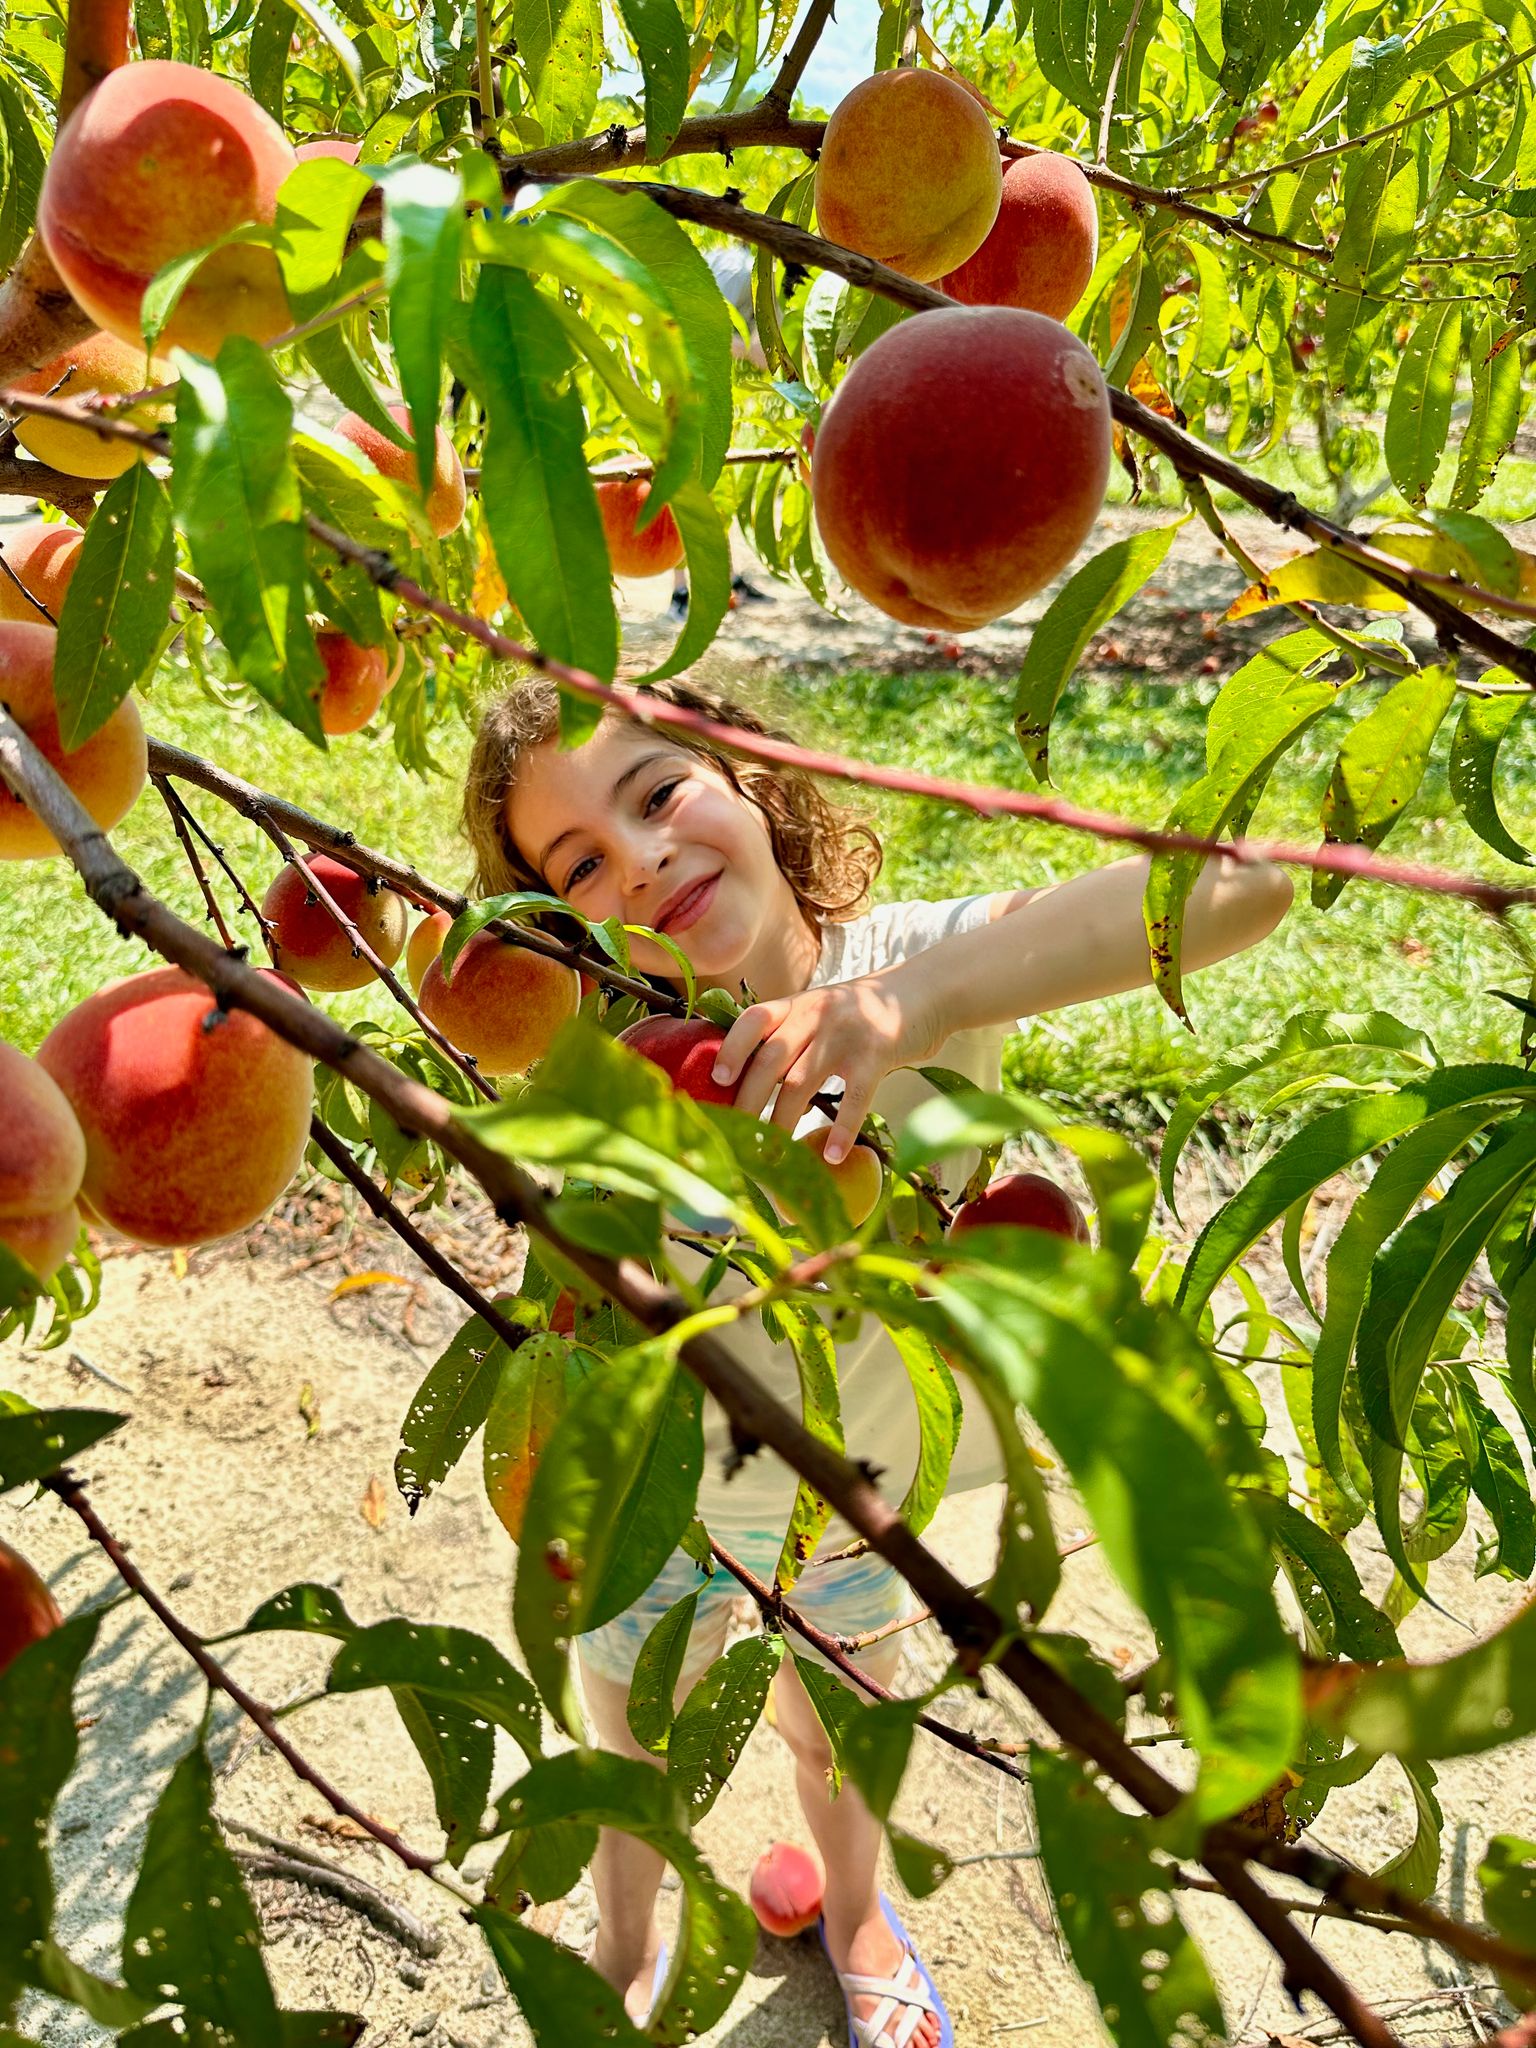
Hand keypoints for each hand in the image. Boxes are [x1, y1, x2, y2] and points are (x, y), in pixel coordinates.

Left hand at [710, 971, 941, 1162]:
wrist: (923, 993)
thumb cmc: (862, 1013)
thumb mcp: (820, 1011)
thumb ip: (789, 1036)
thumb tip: (749, 1085)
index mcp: (796, 1005)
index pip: (752, 1020)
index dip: (732, 1049)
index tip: (718, 1081)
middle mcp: (815, 1015)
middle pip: (770, 1061)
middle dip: (748, 1102)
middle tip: (737, 1136)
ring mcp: (845, 1034)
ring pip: (801, 1084)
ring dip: (782, 1123)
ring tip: (772, 1154)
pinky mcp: (877, 1055)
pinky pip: (854, 1098)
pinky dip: (842, 1130)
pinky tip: (832, 1155)